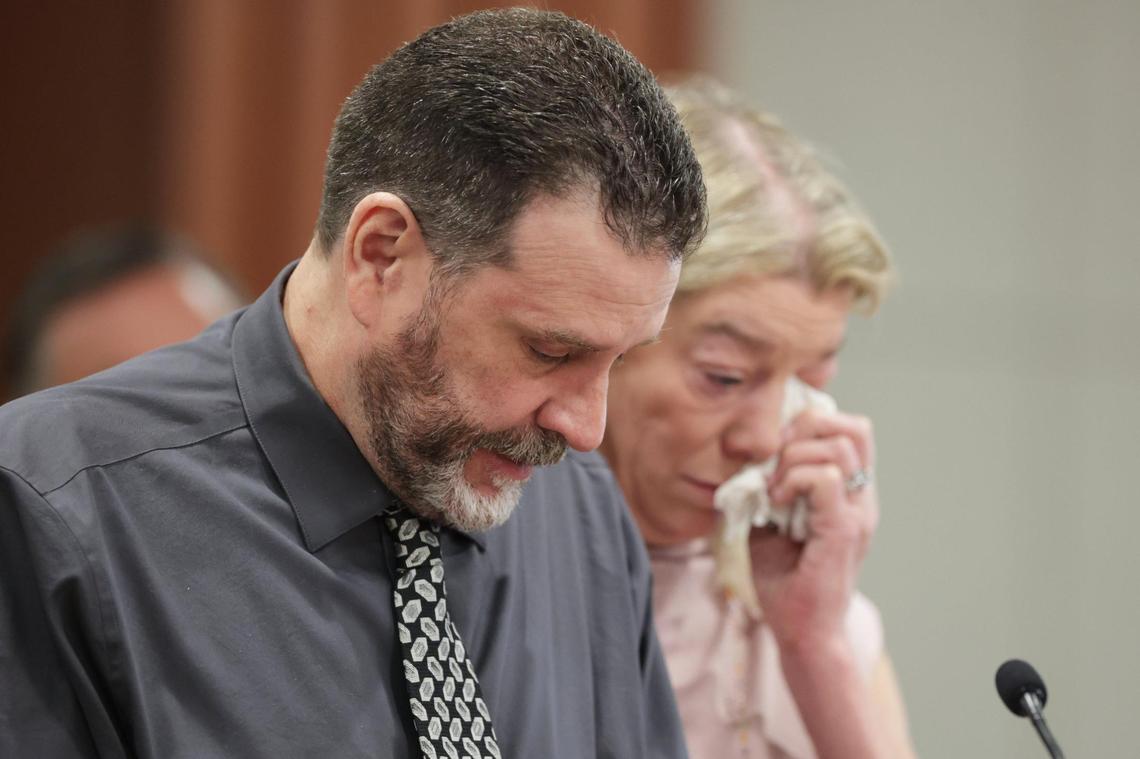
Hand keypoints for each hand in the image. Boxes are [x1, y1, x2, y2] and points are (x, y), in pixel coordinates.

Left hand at [748, 408, 878, 651]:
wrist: (803, 632)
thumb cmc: (785, 581)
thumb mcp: (770, 522)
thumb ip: (769, 487)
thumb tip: (750, 457)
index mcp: (850, 493)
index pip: (850, 430)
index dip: (811, 425)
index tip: (777, 451)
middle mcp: (861, 499)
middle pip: (850, 427)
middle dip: (802, 431)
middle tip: (775, 464)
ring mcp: (857, 512)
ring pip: (837, 446)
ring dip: (794, 458)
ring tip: (774, 490)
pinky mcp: (843, 529)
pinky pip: (824, 478)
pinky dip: (792, 480)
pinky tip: (776, 504)